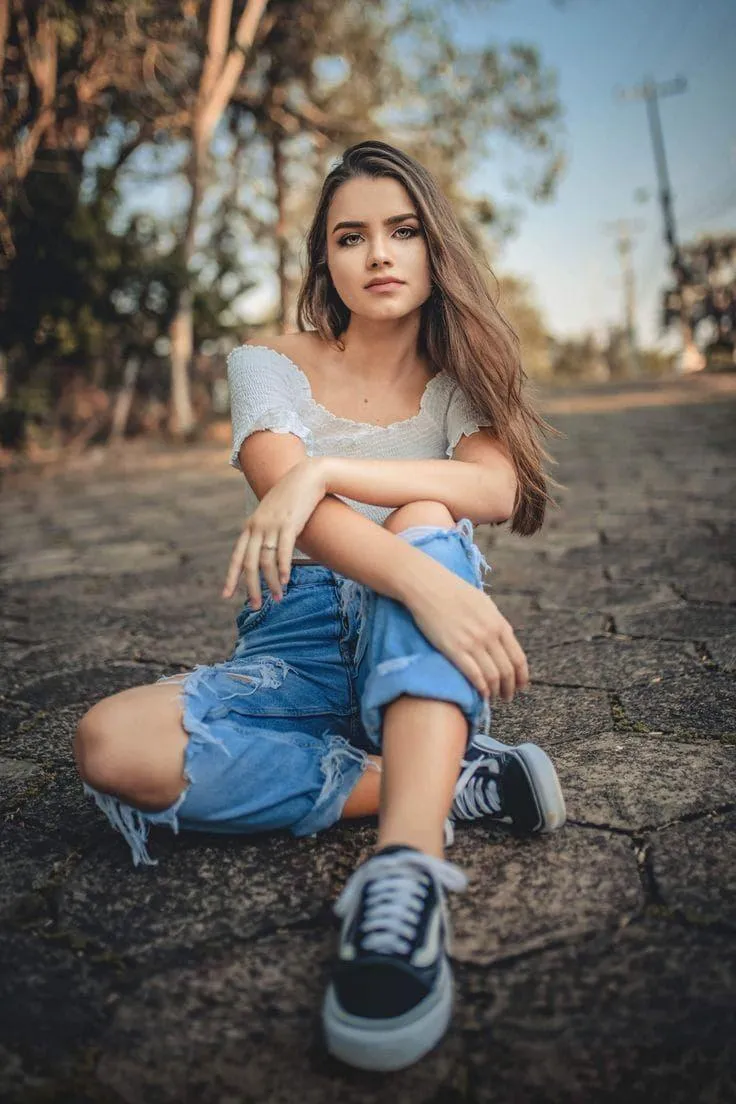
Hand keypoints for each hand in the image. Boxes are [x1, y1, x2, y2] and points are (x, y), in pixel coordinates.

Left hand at [222, 458, 325, 605]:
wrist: (307, 476)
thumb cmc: (292, 498)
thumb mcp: (272, 515)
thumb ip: (266, 532)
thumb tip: (267, 553)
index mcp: (250, 526)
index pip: (236, 557)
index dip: (231, 578)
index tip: (226, 596)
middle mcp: (257, 526)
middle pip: (249, 564)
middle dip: (252, 588)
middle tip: (256, 606)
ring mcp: (272, 525)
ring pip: (266, 561)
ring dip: (272, 582)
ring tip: (278, 597)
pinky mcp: (288, 523)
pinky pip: (282, 550)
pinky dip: (283, 568)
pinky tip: (286, 581)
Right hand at [404, 558, 528, 702]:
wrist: (428, 585)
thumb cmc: (454, 591)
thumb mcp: (483, 603)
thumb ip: (495, 622)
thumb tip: (502, 637)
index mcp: (499, 623)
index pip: (518, 658)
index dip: (521, 676)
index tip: (521, 686)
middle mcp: (490, 635)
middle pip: (507, 670)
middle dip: (510, 687)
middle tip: (508, 696)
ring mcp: (473, 643)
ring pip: (492, 676)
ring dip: (496, 691)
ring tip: (494, 697)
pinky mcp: (454, 649)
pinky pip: (473, 675)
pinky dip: (481, 688)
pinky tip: (481, 694)